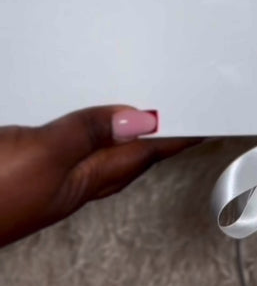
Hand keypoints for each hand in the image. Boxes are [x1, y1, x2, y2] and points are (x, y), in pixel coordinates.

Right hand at [0, 106, 200, 247]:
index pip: (145, 150)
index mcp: (82, 179)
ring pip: (92, 143)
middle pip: (123, 151)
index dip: (178, 133)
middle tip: (181, 106)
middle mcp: (67, 178)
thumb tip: (141, 120)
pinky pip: (63, 137)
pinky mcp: (19, 162)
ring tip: (140, 108)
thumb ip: (87, 134)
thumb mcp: (42, 156)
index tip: (208, 114)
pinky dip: (79, 123)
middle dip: (154, 129)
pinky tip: (75, 115)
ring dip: (117, 124)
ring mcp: (42, 172)